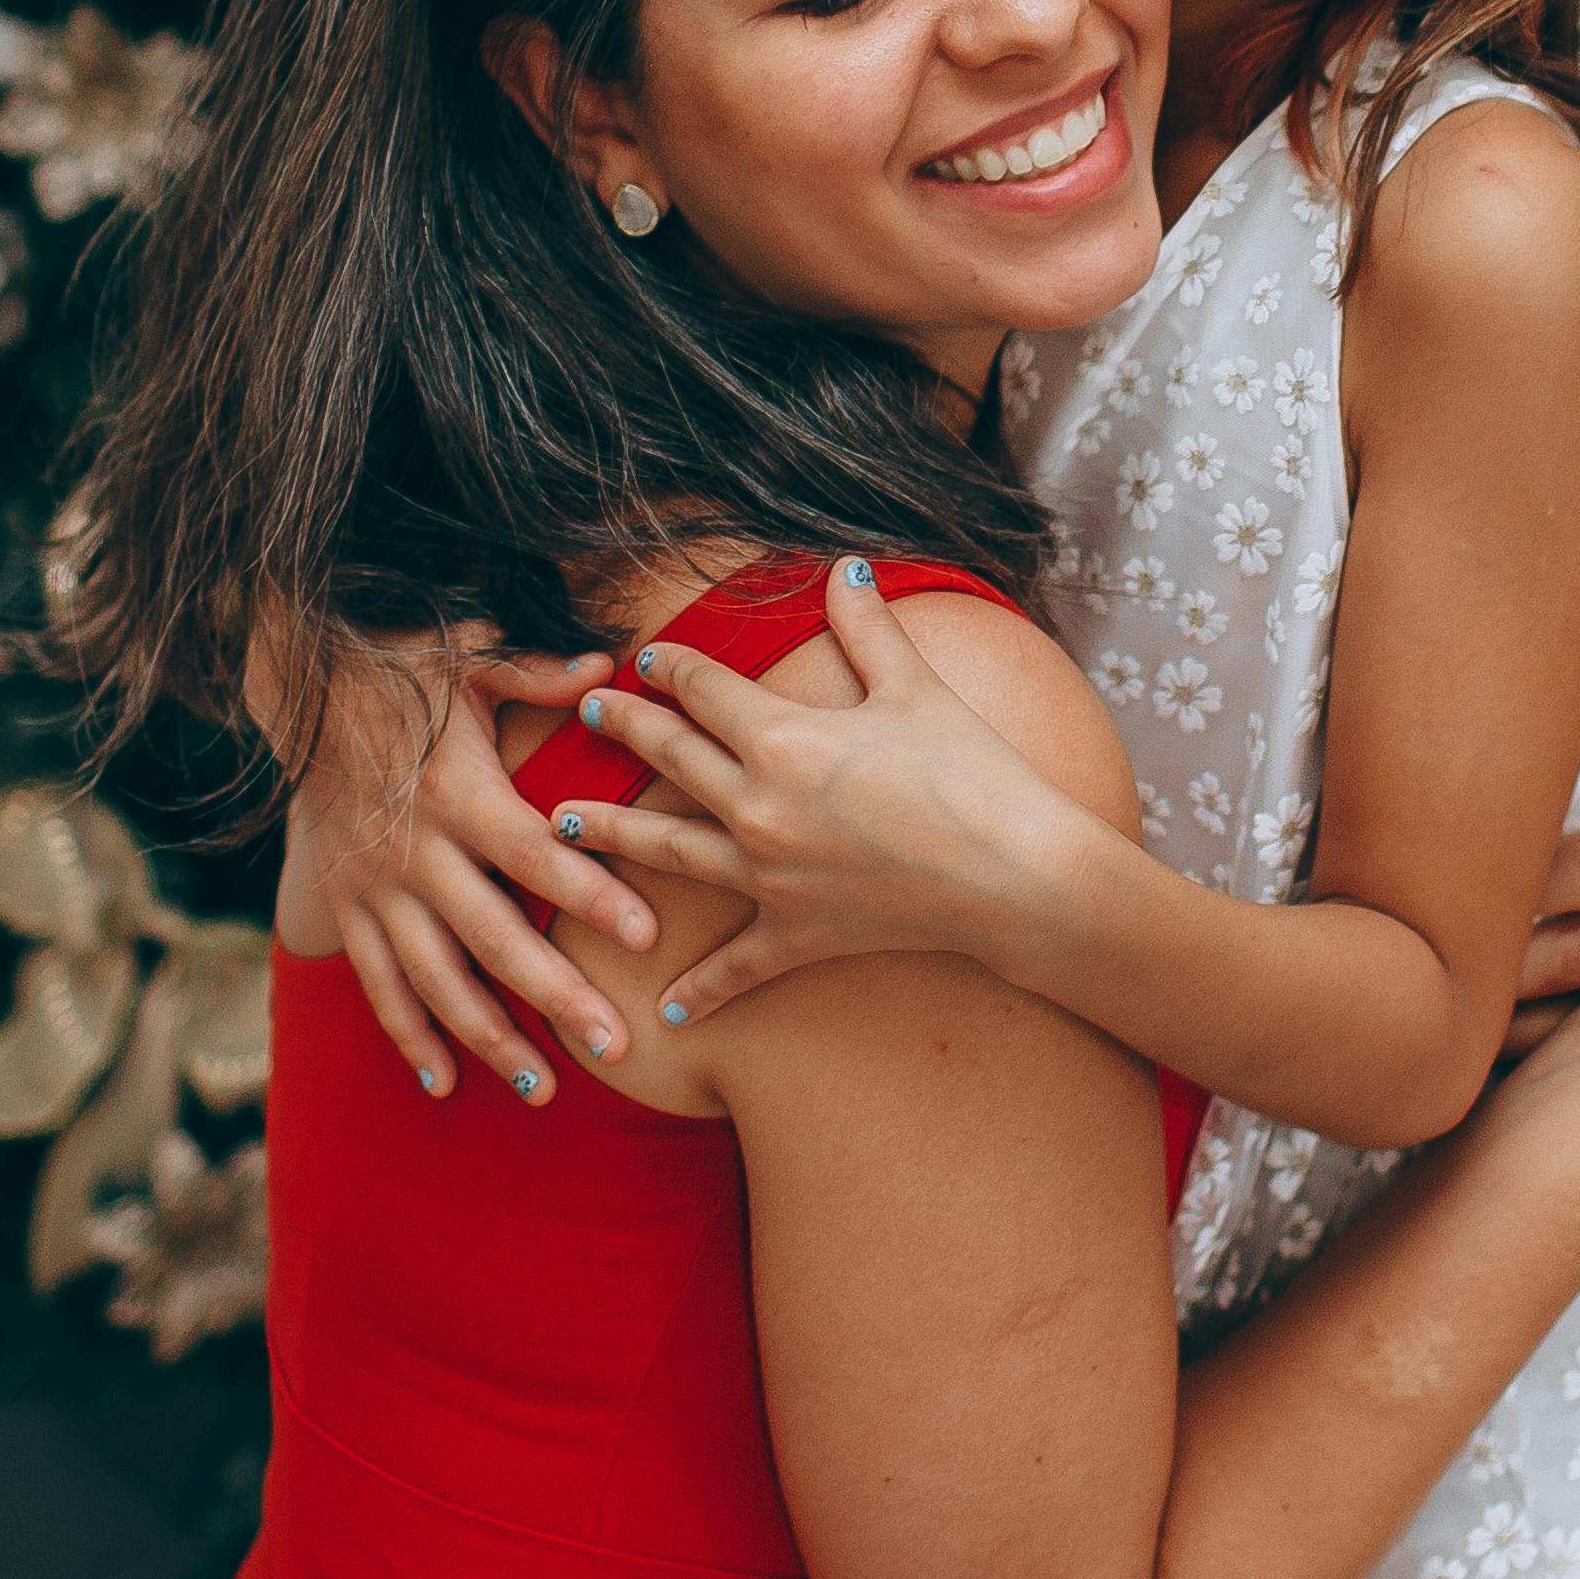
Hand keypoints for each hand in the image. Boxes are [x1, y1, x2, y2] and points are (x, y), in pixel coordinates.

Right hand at [306, 630, 650, 1108]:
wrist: (297, 689)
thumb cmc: (401, 667)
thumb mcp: (465, 652)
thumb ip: (534, 670)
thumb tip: (605, 668)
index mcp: (458, 792)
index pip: (534, 853)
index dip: (590, 893)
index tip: (648, 934)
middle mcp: (417, 851)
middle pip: (492, 938)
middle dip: (556, 996)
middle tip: (614, 1046)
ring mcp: (377, 888)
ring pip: (434, 979)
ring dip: (489, 1038)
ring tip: (543, 1088)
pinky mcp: (348, 907)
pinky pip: (377, 983)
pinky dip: (407, 1036)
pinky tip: (445, 1083)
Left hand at [549, 562, 1120, 1031]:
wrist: (1017, 875)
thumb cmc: (975, 772)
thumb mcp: (916, 687)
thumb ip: (868, 627)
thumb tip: (843, 565)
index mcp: (783, 738)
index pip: (705, 690)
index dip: (671, 668)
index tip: (645, 659)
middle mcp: (758, 806)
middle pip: (673, 758)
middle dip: (627, 730)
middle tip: (588, 714)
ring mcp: (769, 876)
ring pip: (669, 850)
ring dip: (612, 834)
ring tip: (562, 826)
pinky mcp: (796, 934)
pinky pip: (736, 966)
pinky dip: (702, 991)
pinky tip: (668, 1013)